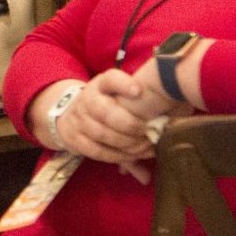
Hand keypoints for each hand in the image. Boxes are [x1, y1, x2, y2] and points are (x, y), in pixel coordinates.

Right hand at [36, 70, 185, 178]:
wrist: (70, 115)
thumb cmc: (107, 105)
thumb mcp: (117, 97)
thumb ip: (138, 107)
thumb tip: (166, 119)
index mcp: (101, 84)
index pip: (110, 79)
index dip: (123, 85)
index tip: (138, 91)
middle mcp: (87, 99)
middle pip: (106, 112)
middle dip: (130, 124)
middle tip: (148, 131)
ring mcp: (79, 120)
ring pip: (102, 134)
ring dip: (127, 143)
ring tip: (145, 146)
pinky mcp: (75, 139)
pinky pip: (98, 151)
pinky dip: (117, 156)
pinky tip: (132, 156)